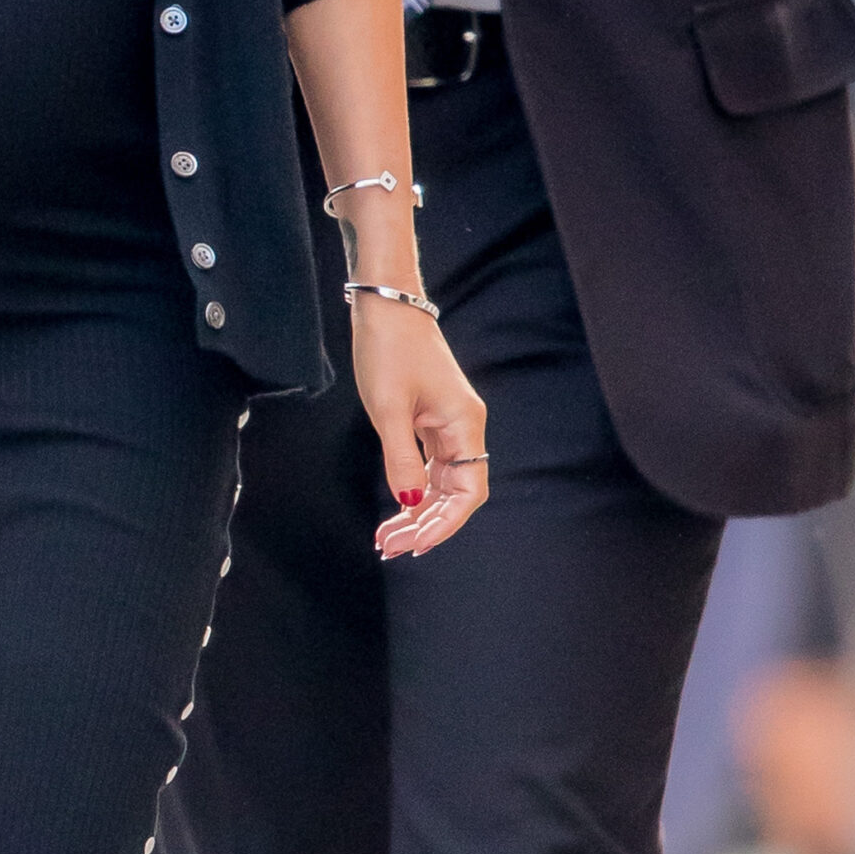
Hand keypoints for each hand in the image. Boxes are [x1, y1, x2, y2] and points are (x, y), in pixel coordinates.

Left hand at [348, 292, 488, 559]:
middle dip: (426, 525)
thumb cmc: (389, 348)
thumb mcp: (388, 408)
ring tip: (387, 538)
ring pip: (441, 483)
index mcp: (464, 425)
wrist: (386, 305)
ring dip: (417, 512)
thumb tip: (410, 505)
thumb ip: (400, 459)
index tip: (416, 544)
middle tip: (390, 548)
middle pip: (455, 494)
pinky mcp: (430, 418)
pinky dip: (412, 488)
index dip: (445, 524)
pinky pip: (429, 466)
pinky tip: (395, 509)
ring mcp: (448, 424)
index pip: (468, 492)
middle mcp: (464, 428)